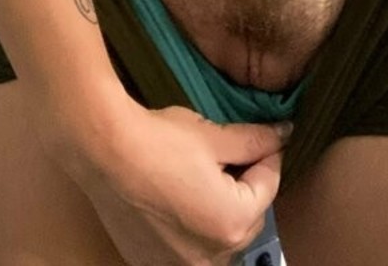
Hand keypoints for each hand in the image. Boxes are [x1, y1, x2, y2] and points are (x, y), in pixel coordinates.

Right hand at [53, 98, 290, 265]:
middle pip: (246, 218)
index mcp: (233, 223)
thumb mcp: (214, 135)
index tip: (264, 139)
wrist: (103, 152)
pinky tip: (178, 201)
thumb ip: (254, 142)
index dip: (268, 157)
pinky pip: (188, 252)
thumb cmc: (159, 141)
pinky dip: (192, 232)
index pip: (269, 187)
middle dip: (245, 188)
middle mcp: (212, 257)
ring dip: (220, 213)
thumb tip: (284, 135)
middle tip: (231, 157)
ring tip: (203, 179)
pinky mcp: (152, 265)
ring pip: (219, 240)